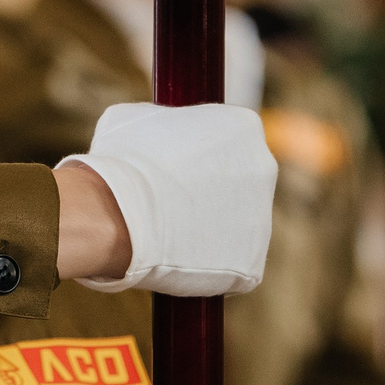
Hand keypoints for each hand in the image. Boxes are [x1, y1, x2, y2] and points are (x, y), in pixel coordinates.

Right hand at [61, 103, 277, 295]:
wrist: (121, 215)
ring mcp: (261, 220)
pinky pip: (227, 267)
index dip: (197, 158)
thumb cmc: (123, 162)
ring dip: (206, 231)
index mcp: (244, 127)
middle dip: (209, 194)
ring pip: (234, 228)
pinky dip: (204, 268)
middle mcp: (264, 169)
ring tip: (165, 234)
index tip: (172, 169)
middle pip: (239, 184)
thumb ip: (166, 119)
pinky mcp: (250, 265)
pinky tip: (174, 260)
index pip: (228, 142)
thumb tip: (159, 124)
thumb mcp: (137, 117)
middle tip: (168, 204)